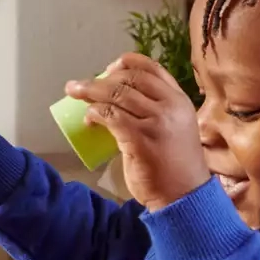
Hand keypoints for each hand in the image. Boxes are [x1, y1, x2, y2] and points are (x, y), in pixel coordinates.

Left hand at [65, 54, 208, 211]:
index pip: (152, 68)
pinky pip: (110, 116)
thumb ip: (155, 111)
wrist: (184, 196)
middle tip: (80, 86)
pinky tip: (88, 118)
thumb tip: (115, 99)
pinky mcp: (140, 138)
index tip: (109, 67)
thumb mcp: (174, 128)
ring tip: (75, 95)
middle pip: (130, 79)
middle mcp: (171, 106)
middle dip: (101, 79)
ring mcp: (157, 122)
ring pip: (117, 94)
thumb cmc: (175, 164)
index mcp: (180, 100)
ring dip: (91, 92)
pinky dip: (95, 113)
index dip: (127, 63)